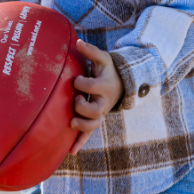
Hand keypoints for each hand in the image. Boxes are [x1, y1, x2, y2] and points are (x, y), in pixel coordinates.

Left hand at [70, 40, 124, 154]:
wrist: (122, 84)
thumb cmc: (107, 70)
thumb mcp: (103, 59)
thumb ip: (91, 51)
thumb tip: (78, 42)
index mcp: (105, 85)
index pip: (94, 86)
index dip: (83, 83)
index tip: (76, 80)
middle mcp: (104, 101)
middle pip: (95, 110)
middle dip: (83, 107)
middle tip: (76, 100)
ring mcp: (101, 112)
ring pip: (94, 124)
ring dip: (82, 125)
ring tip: (72, 122)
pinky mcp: (96, 119)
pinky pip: (90, 133)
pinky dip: (81, 142)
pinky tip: (71, 151)